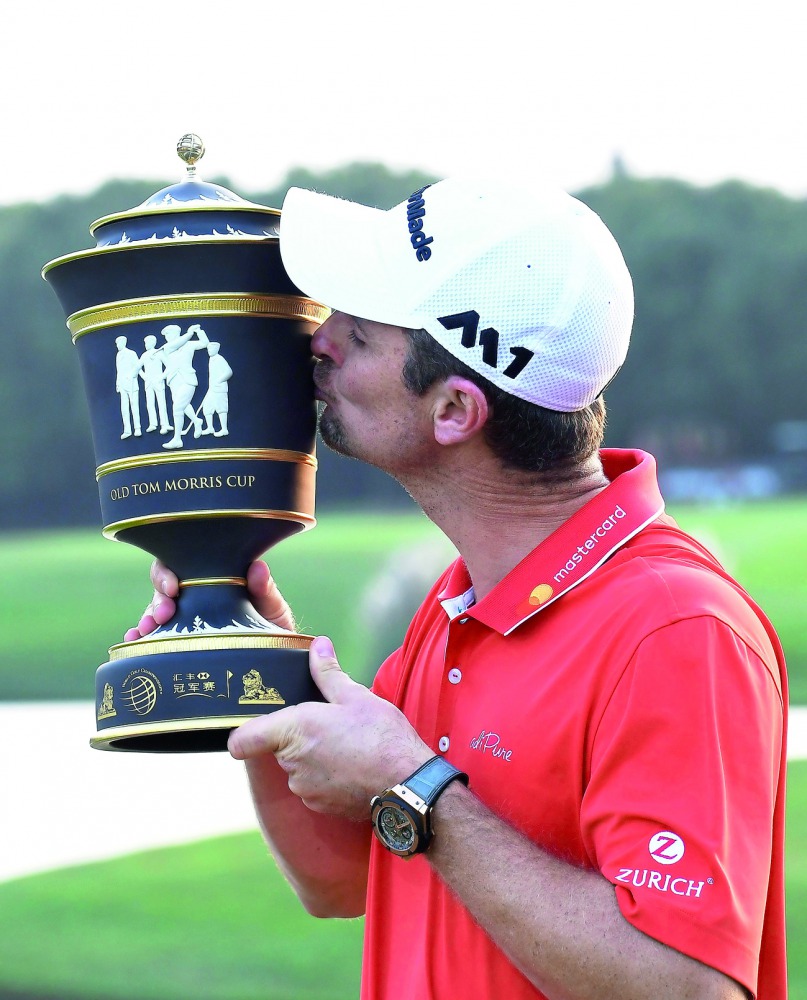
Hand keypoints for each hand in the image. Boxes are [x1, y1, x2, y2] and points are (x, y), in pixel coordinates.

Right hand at [123, 559, 295, 640]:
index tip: (173, 587)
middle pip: (163, 586)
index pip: (182, 562)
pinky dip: (140, 639)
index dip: (170, 570)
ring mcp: (185, 617)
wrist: (275, 660)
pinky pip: (154, 637)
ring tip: (143, 633)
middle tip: (161, 616)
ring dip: (146, 618)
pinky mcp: (180, 640)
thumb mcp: (272, 608)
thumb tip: (257, 566)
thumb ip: (265, 590)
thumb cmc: (273, 627)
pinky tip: (134, 644)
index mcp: (213, 577)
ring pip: (155, 610)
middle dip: (157, 599)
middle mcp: (195, 594)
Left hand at [228, 636, 431, 818]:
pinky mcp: (320, 807)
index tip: (257, 726)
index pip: (243, 740)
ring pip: (297, 767)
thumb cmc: (382, 737)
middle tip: (331, 725)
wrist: (407, 784)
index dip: (245, 733)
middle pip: (278, 747)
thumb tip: (318, 645)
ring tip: (348, 747)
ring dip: (314, 757)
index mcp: (295, 730)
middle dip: (298, 737)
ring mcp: (305, 788)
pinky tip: (354, 767)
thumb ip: (328, 673)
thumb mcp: (356, 697)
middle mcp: (292, 763)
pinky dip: (327, 777)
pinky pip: (313, 786)